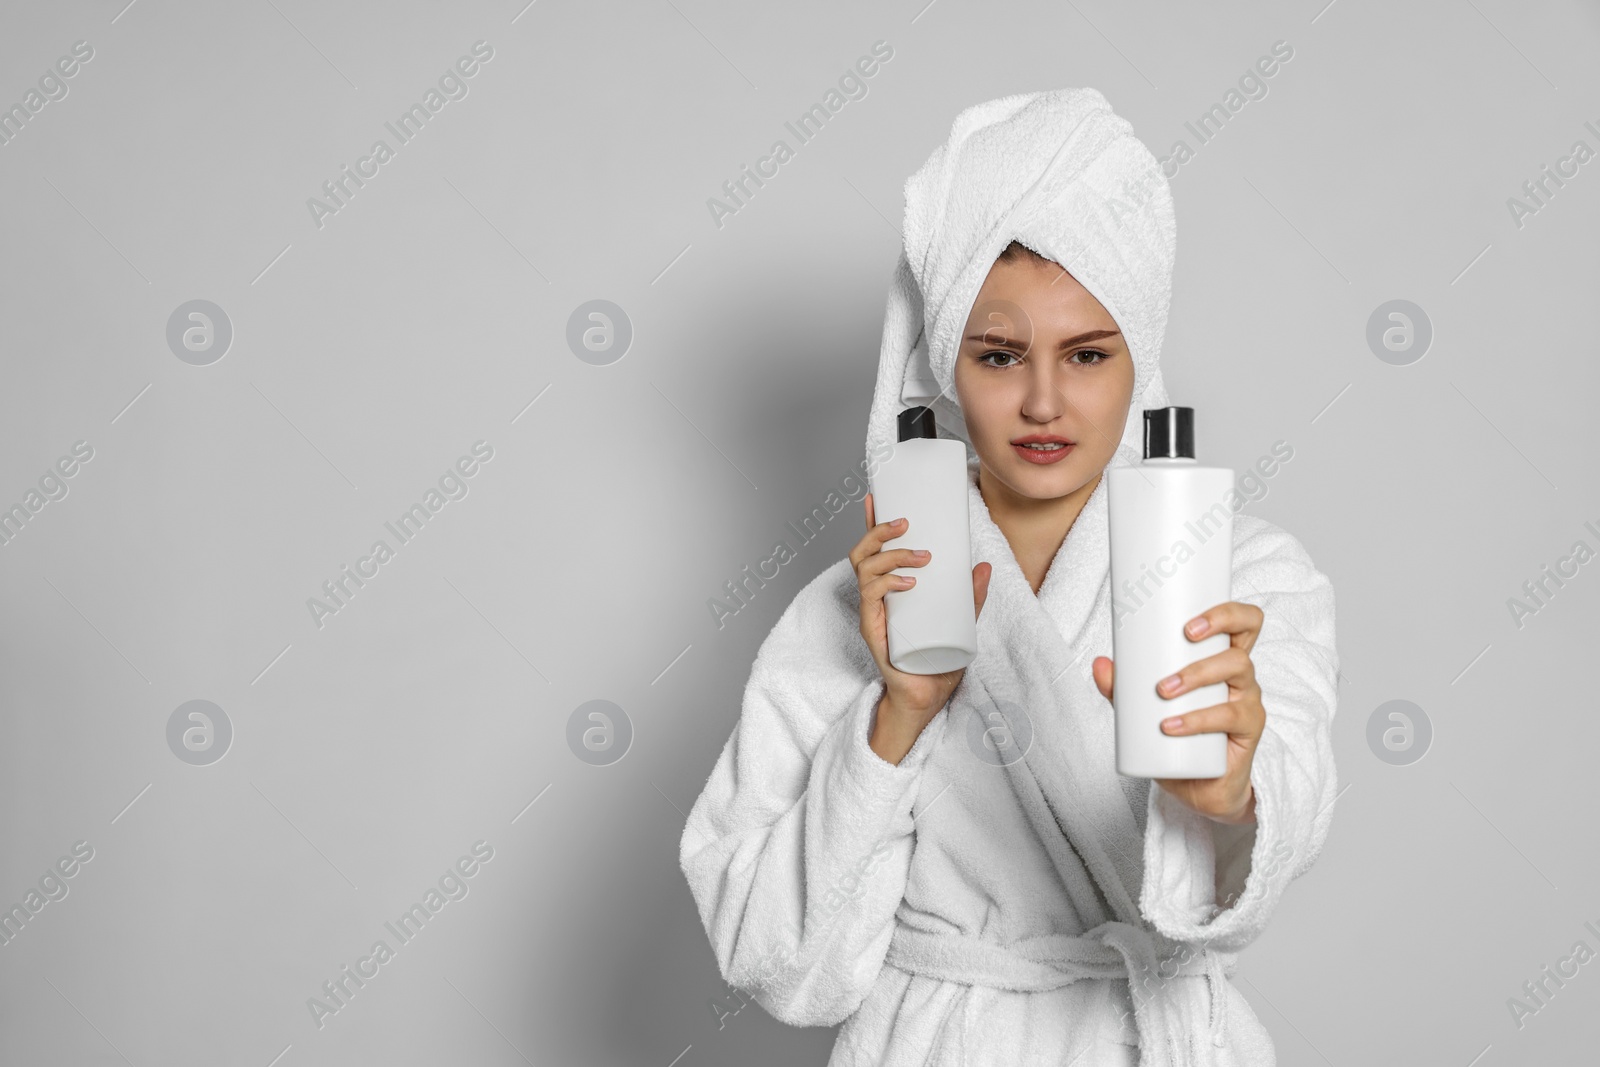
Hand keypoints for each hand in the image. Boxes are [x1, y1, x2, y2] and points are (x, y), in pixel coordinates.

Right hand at [853, 492, 991, 725]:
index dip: (871, 522)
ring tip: (921, 556)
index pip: (875, 549)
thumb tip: (983, 566)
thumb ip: (971, 595)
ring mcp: (872, 612)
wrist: (925, 696)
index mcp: (889, 588)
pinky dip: (888, 585)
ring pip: (865, 571)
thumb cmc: (935, 659)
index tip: (876, 497)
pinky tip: (909, 583)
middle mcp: (875, 596)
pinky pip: (871, 599)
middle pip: (863, 553)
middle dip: (879, 532)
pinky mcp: (873, 630)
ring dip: (891, 556)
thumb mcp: (961, 620)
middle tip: (905, 523)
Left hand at [1091, 601, 1264, 823]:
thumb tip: (1100, 664)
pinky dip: (1197, 720)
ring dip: (1198, 674)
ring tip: (1164, 690)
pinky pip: (1229, 716)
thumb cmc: (1178, 736)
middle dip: (1217, 626)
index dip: (1226, 611)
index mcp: (1220, 659)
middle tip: (1185, 635)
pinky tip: (1172, 725)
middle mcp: (1240, 675)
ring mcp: (1247, 699)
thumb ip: (1122, 689)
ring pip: (1238, 669)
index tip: (1190, 620)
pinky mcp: (1249, 728)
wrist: (1200, 786)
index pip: (1242, 622)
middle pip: (1245, 637)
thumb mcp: (1144, 710)